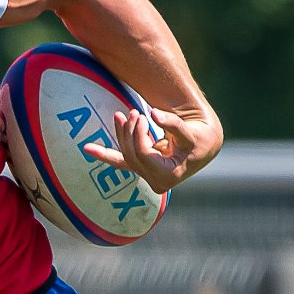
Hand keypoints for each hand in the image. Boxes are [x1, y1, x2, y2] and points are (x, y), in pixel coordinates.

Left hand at [82, 107, 213, 192]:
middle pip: (132, 154)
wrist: (205, 147)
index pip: (142, 153)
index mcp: (168, 175)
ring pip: (126, 155)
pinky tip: (88, 148)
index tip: (141, 115)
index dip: (138, 133)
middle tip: (132, 112)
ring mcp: (147, 177)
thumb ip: (172, 124)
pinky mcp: (142, 170)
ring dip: (120, 135)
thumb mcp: (189, 132)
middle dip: (129, 132)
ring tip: (119, 115)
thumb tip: (153, 113)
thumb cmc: (199, 139)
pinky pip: (121, 163)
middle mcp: (156, 181)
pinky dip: (105, 154)